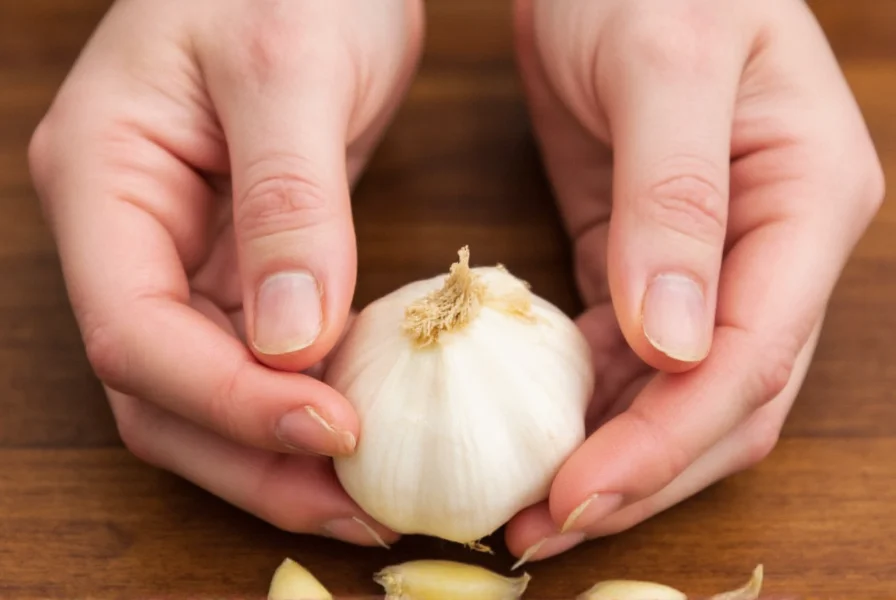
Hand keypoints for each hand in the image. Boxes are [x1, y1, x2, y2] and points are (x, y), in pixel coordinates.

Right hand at [28, 0, 422, 545]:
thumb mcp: (289, 70)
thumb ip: (288, 206)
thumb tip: (293, 345)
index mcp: (105, 180)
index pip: (135, 332)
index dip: (228, 402)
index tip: (334, 432)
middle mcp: (130, 234)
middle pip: (160, 391)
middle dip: (251, 459)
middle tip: (356, 504)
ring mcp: (182, 255)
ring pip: (204, 392)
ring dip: (277, 453)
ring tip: (366, 494)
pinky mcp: (241, 264)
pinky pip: (257, 359)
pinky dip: (303, 405)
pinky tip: (363, 428)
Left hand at [507, 0, 884, 561]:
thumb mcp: (663, 65)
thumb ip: (676, 199)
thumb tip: (674, 341)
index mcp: (805, 203)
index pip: (750, 359)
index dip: (666, 440)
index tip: (576, 492)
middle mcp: (771, 249)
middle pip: (723, 403)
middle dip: (639, 475)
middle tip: (544, 528)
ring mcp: (712, 263)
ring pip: (677, 396)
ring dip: (610, 456)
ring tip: (531, 507)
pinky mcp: (645, 263)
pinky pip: (626, 358)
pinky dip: (588, 404)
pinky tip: (535, 430)